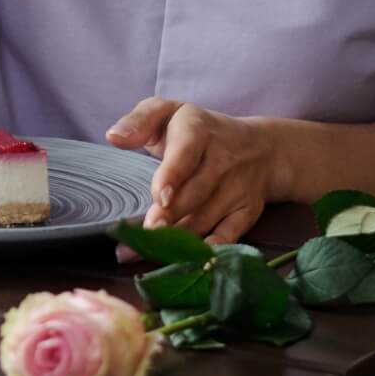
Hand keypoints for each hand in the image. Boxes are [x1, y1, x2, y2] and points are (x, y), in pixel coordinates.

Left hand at [106, 97, 278, 247]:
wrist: (260, 148)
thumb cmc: (197, 130)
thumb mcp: (168, 111)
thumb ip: (139, 120)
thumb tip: (114, 137)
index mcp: (198, 131)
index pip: (186, 154)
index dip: (173, 175)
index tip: (159, 196)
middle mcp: (222, 161)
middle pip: (196, 192)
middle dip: (171, 215)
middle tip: (147, 233)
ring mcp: (237, 189)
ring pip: (207, 217)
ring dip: (179, 239)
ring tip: (148, 252)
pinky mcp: (247, 212)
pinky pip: (230, 235)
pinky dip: (212, 250)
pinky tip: (190, 263)